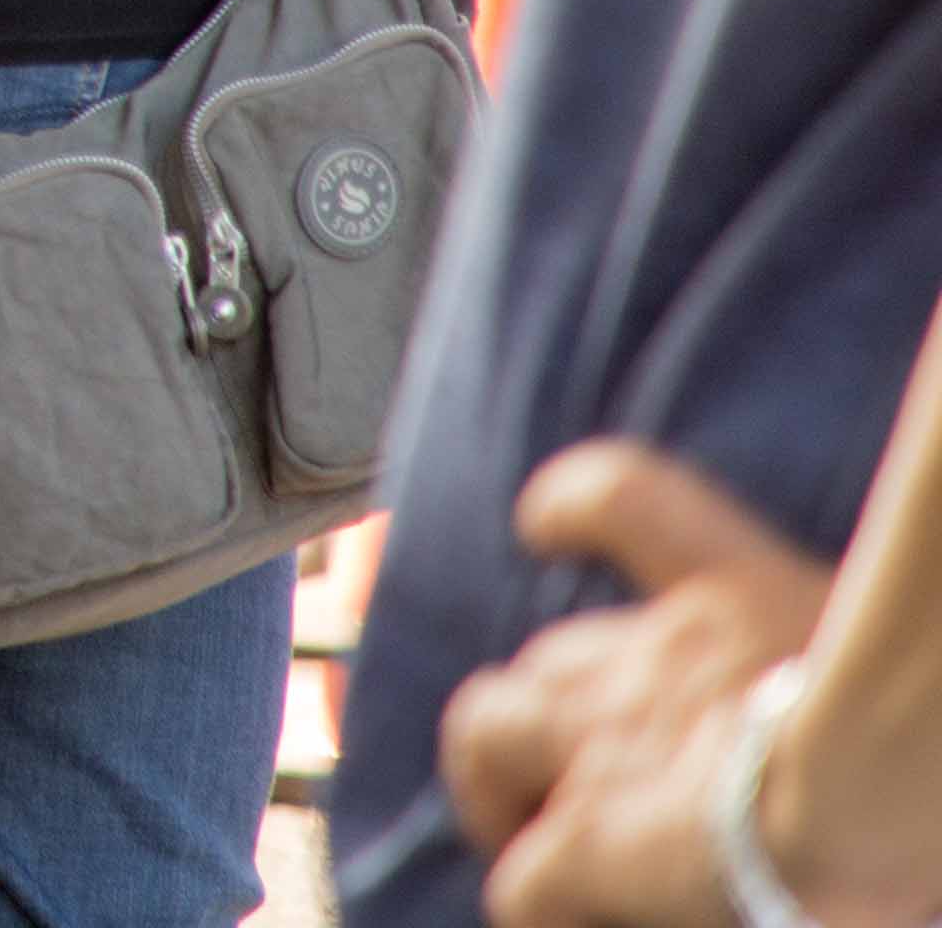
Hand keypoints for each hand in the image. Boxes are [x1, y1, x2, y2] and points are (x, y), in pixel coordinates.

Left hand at [448, 441, 845, 926]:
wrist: (882, 779)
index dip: (572, 507)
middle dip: (545, 711)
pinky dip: (532, 901)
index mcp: (739, 594)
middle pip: (547, 658)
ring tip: (523, 835)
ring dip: (496, 787)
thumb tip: (856, 675)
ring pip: (486, 739)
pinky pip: (521, 882)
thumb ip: (853, 651)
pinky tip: (550, 913)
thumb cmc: (924, 710)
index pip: (622, 498)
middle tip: (562, 766)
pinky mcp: (592, 843)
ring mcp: (606, 743)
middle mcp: (654, 655)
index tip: (544, 525)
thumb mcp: (893, 646)